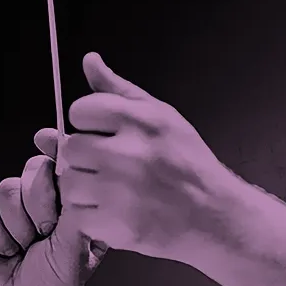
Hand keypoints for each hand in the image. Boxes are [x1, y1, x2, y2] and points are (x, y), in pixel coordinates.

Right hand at [0, 127, 108, 285]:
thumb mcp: (77, 244)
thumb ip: (74, 203)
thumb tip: (73, 165)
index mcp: (74, 207)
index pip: (65, 164)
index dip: (56, 147)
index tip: (46, 138)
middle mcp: (45, 206)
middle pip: (33, 169)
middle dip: (39, 202)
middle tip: (44, 232)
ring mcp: (15, 214)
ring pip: (7, 189)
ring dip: (18, 225)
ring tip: (26, 250)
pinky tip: (6, 254)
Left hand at [59, 52, 240, 263]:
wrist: (215, 216)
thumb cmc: (189, 164)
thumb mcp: (162, 116)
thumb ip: (119, 89)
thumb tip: (90, 61)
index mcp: (139, 121)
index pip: (80, 111)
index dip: (88, 123)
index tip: (103, 135)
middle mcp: (128, 154)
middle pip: (70, 148)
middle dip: (85, 157)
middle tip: (109, 166)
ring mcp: (120, 192)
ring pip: (70, 183)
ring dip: (85, 188)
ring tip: (113, 191)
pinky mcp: (117, 225)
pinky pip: (79, 215)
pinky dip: (92, 217)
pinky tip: (116, 211)